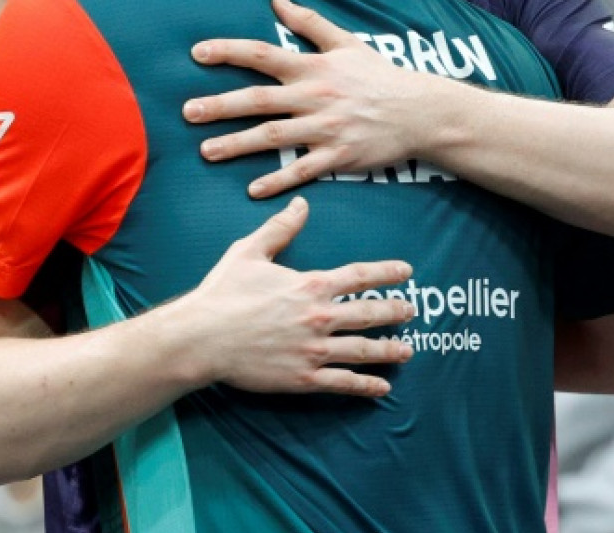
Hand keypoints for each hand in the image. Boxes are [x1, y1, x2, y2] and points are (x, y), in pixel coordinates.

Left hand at [183, 0, 429, 197]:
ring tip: (206, 152)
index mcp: (313, 68)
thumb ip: (309, 24)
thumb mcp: (346, 43)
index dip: (229, 52)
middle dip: (221, 106)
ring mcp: (325, 129)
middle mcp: (314, 97)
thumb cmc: (380, 76)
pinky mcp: (338, 157)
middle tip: (188, 112)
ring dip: (238, 144)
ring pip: (274, 137)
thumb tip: (277, 0)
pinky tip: (252, 190)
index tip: (197, 53)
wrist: (419, 111)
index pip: (264, 55)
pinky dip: (277, 181)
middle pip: (259, 100)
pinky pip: (302, 170)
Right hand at [185, 196, 414, 395]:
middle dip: (395, 311)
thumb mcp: (249, 252)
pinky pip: (343, 382)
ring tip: (407, 350)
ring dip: (389, 350)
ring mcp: (314, 350)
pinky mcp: (303, 377)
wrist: (201, 338)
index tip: (407, 272)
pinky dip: (366, 385)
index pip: (359, 277)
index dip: (386, 273)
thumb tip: (301, 204)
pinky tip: (383, 387)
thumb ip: (280, 229)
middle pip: (369, 314)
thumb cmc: (222, 294)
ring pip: (363, 350)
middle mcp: (319, 318)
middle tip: (411, 311)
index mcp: (310, 285)